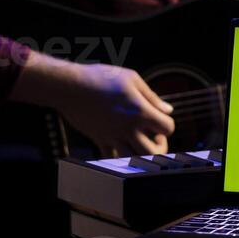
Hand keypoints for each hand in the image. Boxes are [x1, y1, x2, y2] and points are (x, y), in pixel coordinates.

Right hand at [12, 54, 174, 155]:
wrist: (71, 86)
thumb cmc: (101, 77)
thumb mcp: (132, 79)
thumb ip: (151, 97)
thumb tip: (168, 109)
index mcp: (140, 111)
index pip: (167, 127)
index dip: (167, 125)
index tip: (159, 119)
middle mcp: (128, 128)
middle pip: (153, 152)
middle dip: (159, 147)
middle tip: (154, 137)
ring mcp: (112, 136)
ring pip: (132, 159)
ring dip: (140, 154)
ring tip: (139, 142)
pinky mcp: (99, 139)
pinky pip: (111, 158)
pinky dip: (118, 156)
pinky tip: (120, 144)